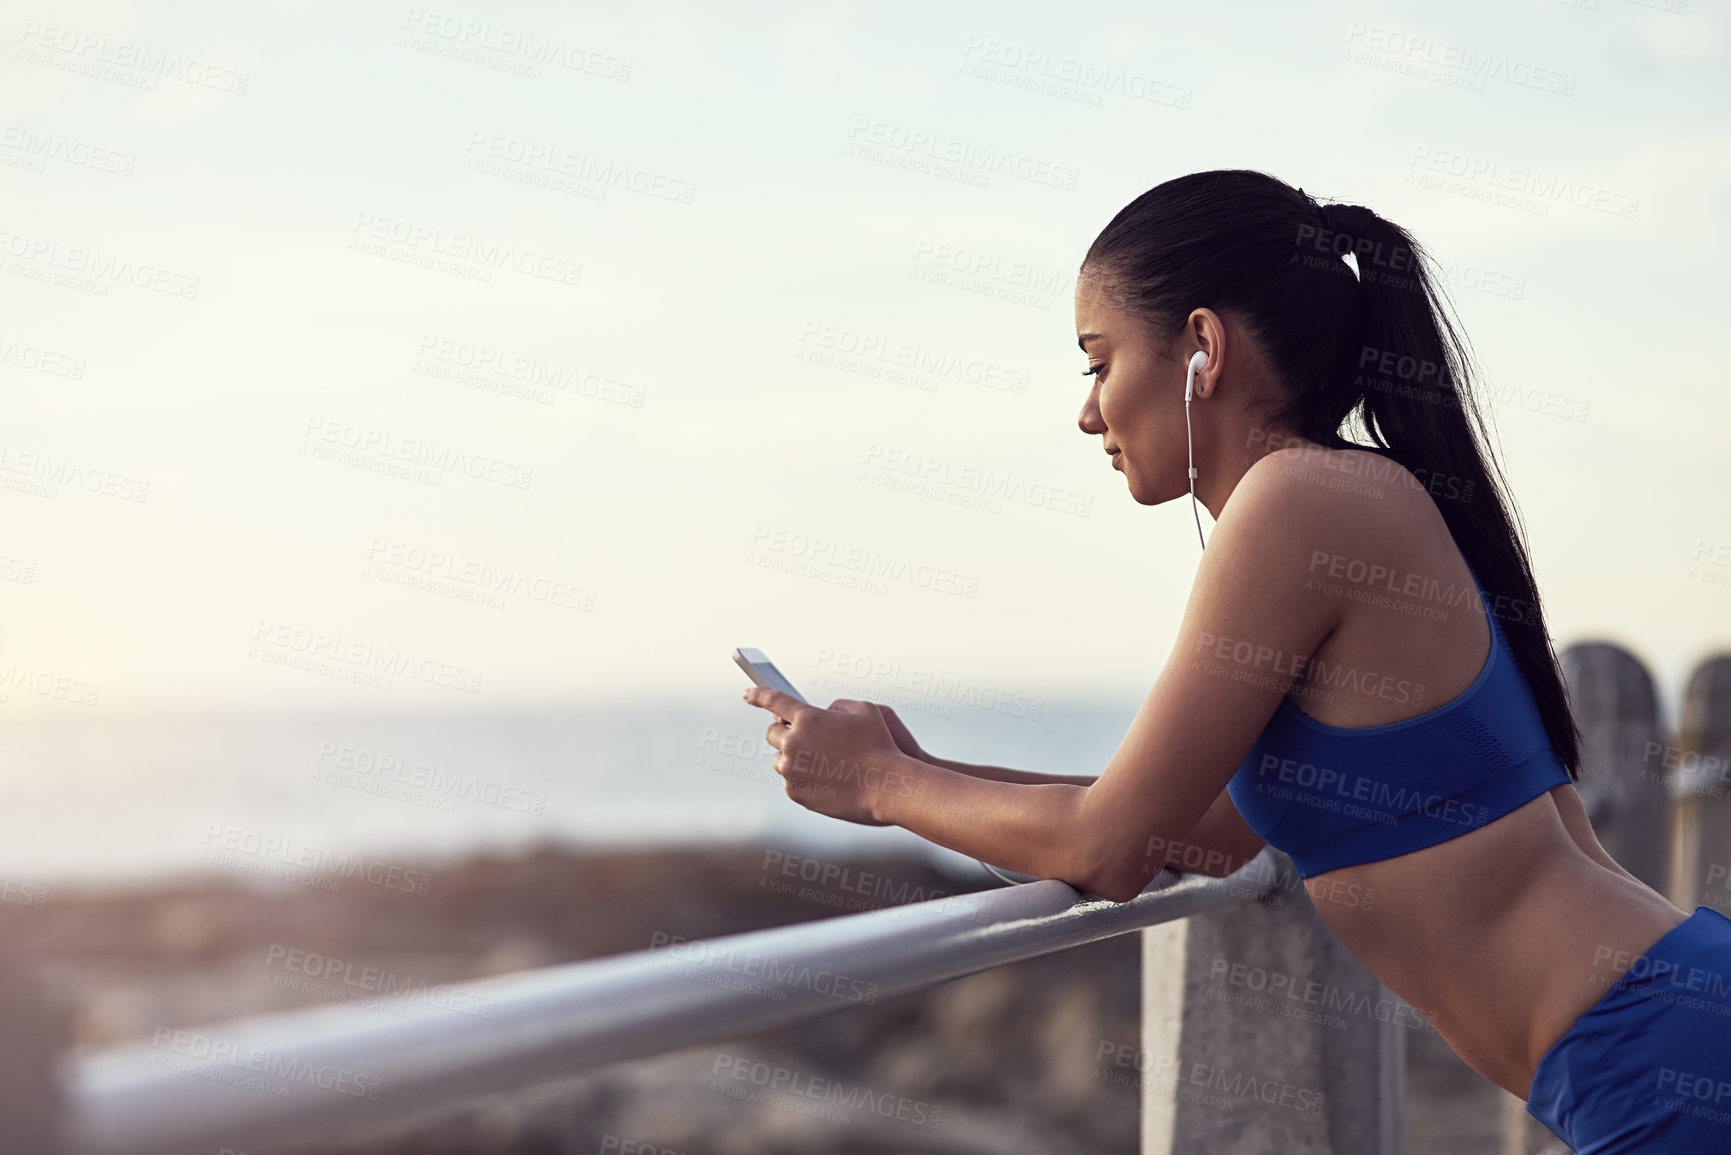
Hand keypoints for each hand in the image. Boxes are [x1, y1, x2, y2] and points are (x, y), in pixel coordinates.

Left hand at [741, 687, 924, 825]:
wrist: (887, 787)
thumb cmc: (881, 746)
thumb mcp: (865, 710)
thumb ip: (836, 707)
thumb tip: (823, 714)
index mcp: (808, 718)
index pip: (773, 701)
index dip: (758, 695)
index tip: (747, 694)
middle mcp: (793, 743)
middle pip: (773, 733)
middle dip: (785, 733)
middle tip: (805, 738)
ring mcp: (791, 770)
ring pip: (780, 760)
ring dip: (794, 758)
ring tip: (823, 763)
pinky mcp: (795, 792)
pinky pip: (790, 781)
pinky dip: (802, 778)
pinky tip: (826, 779)